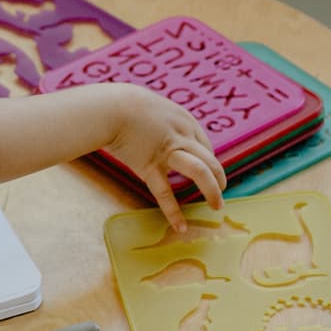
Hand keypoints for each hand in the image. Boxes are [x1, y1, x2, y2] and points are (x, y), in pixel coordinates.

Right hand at [101, 85, 225, 231]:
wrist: (108, 107)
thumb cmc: (124, 104)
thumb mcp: (153, 106)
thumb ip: (164, 121)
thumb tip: (163, 130)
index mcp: (184, 120)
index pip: (206, 144)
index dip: (210, 160)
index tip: (208, 172)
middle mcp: (182, 135)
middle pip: (210, 159)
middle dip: (219, 178)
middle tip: (222, 192)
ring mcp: (167, 152)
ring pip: (200, 171)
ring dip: (212, 190)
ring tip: (217, 207)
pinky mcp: (149, 166)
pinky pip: (165, 192)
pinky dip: (173, 211)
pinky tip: (181, 226)